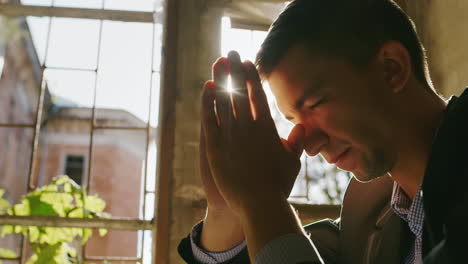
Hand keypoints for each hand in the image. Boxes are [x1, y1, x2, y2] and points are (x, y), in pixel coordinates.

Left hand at [201, 51, 304, 215]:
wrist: (258, 204)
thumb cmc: (278, 185)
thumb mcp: (292, 162)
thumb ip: (296, 142)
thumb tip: (303, 128)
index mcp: (266, 128)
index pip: (257, 96)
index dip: (251, 78)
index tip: (248, 63)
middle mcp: (247, 127)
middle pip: (239, 92)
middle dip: (235, 71)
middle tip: (231, 53)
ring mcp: (230, 136)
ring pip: (223, 101)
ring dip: (221, 79)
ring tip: (218, 62)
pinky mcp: (215, 147)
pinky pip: (209, 119)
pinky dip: (207, 102)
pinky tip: (206, 88)